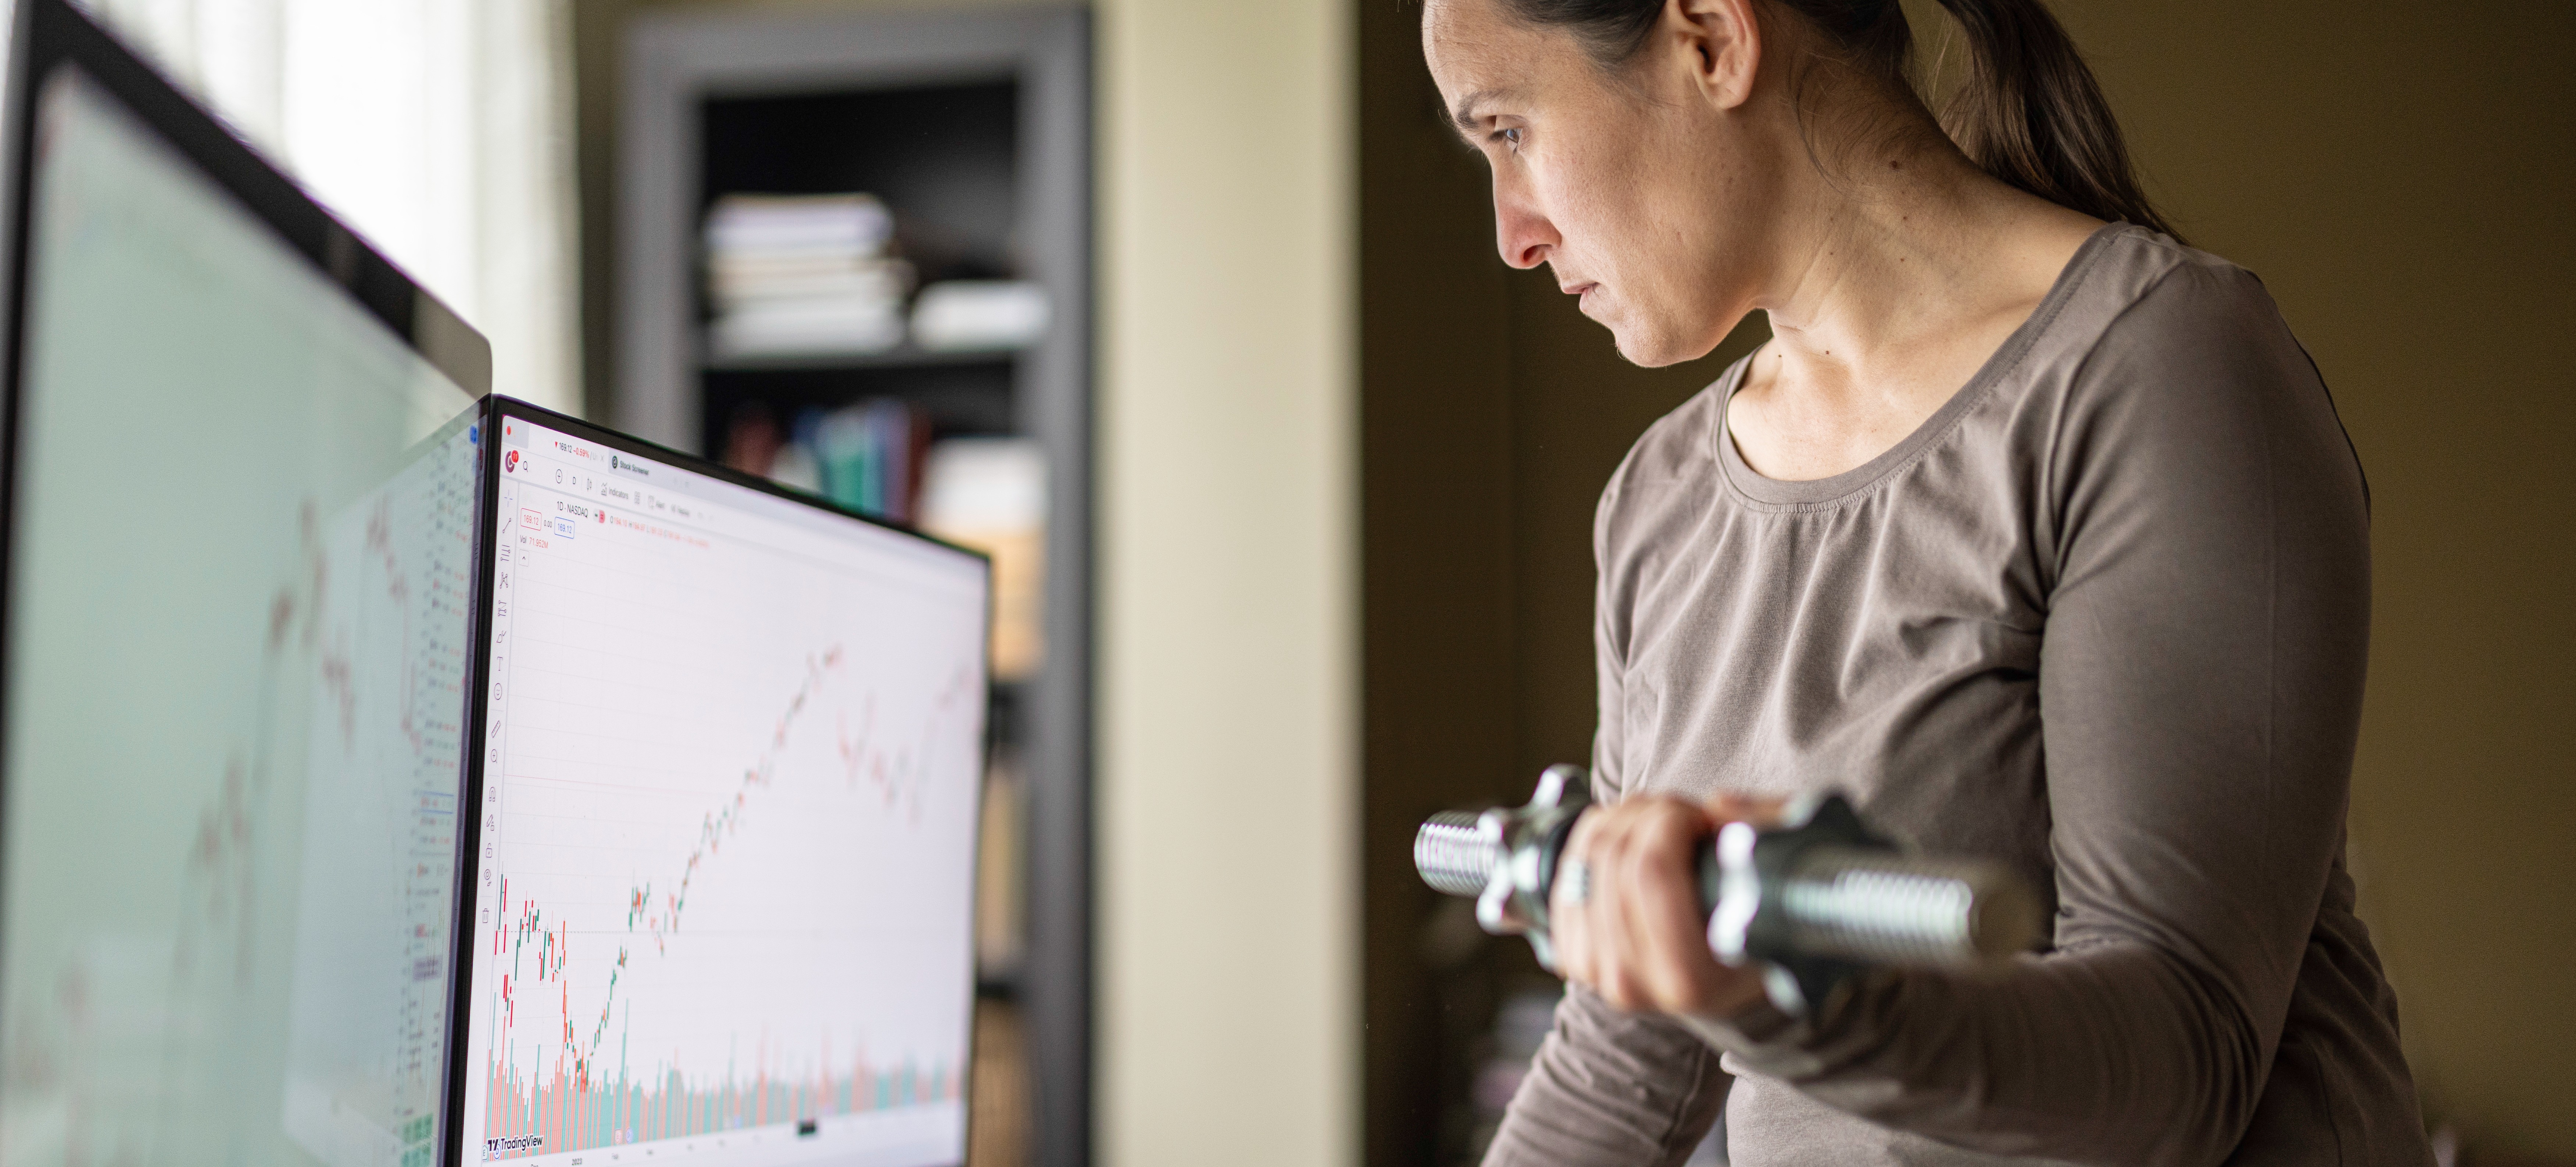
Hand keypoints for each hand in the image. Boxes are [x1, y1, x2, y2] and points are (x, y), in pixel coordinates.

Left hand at [1549, 792, 1778, 1020]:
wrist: (1730, 986)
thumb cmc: (1762, 933)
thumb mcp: (1785, 884)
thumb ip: (1766, 836)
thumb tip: (1719, 805)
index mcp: (1688, 978)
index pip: (1651, 871)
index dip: (1672, 821)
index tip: (1701, 817)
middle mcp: (1634, 983)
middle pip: (1615, 857)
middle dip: (1651, 813)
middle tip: (1684, 815)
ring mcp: (1596, 973)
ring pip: (1586, 857)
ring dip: (1623, 820)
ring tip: (1662, 826)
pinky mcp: (1574, 956)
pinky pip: (1565, 872)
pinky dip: (1594, 839)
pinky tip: (1630, 841)